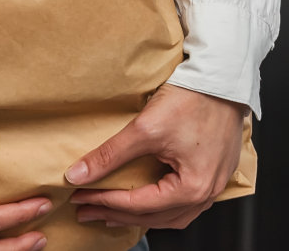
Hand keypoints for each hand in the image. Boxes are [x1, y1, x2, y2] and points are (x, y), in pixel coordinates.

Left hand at [68, 83, 247, 228]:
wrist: (220, 82)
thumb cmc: (191, 103)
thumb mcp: (144, 129)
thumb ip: (109, 155)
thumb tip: (78, 175)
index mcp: (192, 188)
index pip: (139, 205)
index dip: (104, 202)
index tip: (78, 198)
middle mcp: (206, 193)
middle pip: (154, 216)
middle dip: (116, 215)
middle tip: (85, 210)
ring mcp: (212, 185)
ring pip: (171, 215)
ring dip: (138, 215)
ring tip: (109, 212)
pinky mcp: (210, 173)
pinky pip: (183, 203)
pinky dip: (159, 207)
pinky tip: (143, 202)